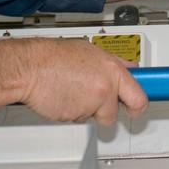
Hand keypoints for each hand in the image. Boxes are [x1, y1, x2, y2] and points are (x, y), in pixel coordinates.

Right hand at [2, 38, 147, 125]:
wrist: (29, 67)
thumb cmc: (54, 56)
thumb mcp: (91, 51)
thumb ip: (113, 64)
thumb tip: (130, 68)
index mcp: (112, 70)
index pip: (139, 95)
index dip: (138, 104)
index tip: (138, 107)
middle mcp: (105, 88)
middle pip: (117, 113)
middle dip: (112, 113)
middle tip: (105, 107)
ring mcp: (90, 104)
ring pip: (95, 115)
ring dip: (87, 109)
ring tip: (73, 91)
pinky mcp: (75, 116)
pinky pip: (78, 118)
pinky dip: (72, 111)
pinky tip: (64, 96)